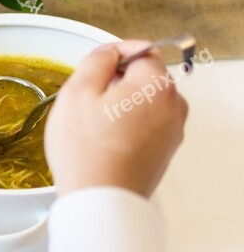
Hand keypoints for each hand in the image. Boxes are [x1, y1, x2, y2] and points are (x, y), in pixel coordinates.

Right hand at [44, 41, 187, 197]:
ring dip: (121, 106)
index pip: (141, 50)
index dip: (114, 54)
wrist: (100, 200)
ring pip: (144, 102)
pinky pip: (145, 126)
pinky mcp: (164, 151)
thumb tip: (109, 53)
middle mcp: (173, 106)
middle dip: (117, 83)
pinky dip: (127, 127)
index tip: (96, 66)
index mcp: (156, 85)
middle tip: (88, 103)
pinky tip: (105, 142)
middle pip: (145, 78)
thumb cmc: (87, 151)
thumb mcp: (77, 91)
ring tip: (95, 127)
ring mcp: (172, 131)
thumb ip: (97, 59)